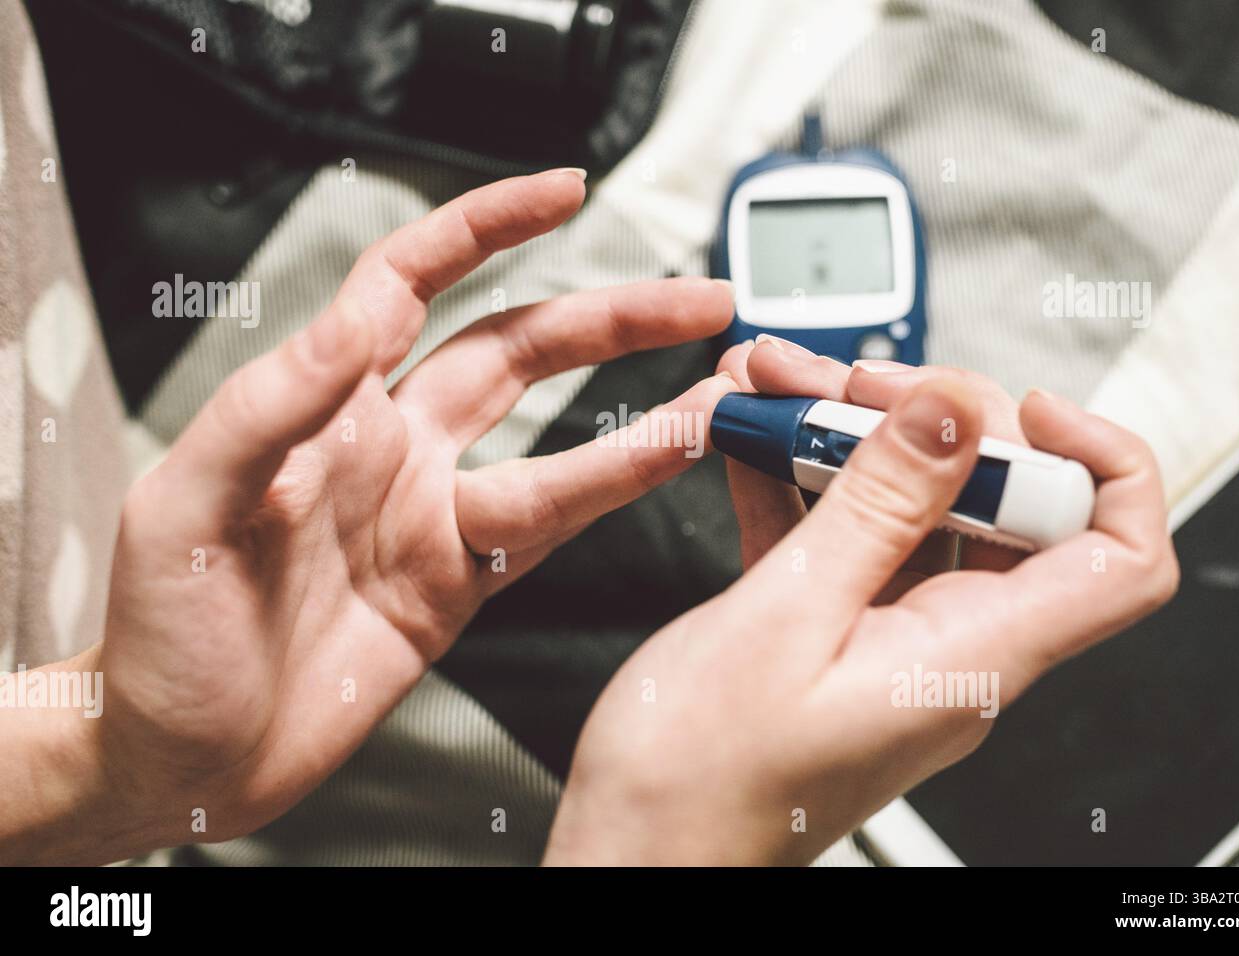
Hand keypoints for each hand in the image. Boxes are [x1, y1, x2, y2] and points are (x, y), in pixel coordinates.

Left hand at [2, 169, 737, 863]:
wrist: (185, 755)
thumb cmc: (161, 633)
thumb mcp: (189, 501)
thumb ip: (275, 403)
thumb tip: (363, 312)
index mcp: (321, 405)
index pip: (411, 282)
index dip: (486, 227)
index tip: (562, 194)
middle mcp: (389, 446)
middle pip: (517, 352)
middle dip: (609, 317)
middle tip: (696, 301)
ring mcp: (430, 514)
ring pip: (555, 442)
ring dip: (638, 415)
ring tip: (717, 389)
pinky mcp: (458, 583)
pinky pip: (551, 523)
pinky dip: (612, 490)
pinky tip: (665, 460)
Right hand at [545, 339, 1177, 864]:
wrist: (639, 848)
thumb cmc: (700, 780)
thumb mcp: (785, 618)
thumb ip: (877, 509)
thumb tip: (951, 416)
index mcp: (969, 655)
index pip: (1118, 558)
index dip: (1100, 464)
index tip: (1025, 411)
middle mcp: (950, 646)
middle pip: (1004, 504)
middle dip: (932, 419)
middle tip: (849, 387)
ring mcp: (892, 637)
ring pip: (912, 509)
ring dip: (850, 439)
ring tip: (778, 394)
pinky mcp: (836, 631)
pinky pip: (848, 537)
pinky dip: (806, 483)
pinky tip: (755, 446)